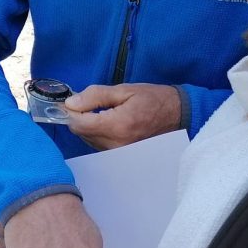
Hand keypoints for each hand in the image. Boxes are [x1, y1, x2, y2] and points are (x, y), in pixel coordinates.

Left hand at [65, 83, 181, 149]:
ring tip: (103, 112)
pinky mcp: (120, 156)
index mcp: (117, 125)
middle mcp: (116, 144)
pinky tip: (108, 122)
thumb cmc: (152, 99)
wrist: (176, 115)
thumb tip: (71, 103)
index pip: (78, 124)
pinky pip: (98, 144)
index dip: (71, 112)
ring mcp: (118, 153)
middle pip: (81, 133)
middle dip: (80, 117)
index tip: (73, 101)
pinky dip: (97, 133)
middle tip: (89, 103)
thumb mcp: (124, 90)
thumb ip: (95, 96)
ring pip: (88, 140)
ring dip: (88, 125)